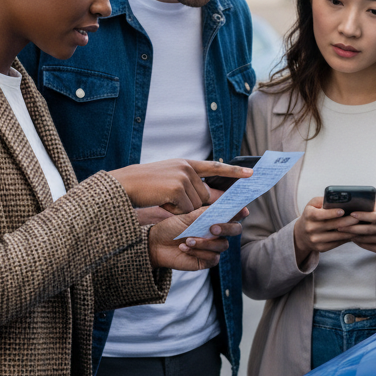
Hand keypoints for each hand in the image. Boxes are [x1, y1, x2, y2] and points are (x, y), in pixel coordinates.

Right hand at [110, 159, 252, 214]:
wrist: (125, 184)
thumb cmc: (146, 185)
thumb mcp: (170, 179)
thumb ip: (191, 185)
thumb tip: (215, 199)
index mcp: (186, 163)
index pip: (215, 167)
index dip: (234, 171)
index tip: (251, 174)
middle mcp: (187, 168)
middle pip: (205, 195)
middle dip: (194, 204)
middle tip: (174, 200)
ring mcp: (183, 177)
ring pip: (196, 204)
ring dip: (181, 209)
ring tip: (164, 199)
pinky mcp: (177, 189)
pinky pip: (185, 209)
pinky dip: (174, 211)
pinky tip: (162, 203)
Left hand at [147, 207, 247, 270]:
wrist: (156, 244)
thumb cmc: (172, 227)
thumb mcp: (189, 216)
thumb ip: (207, 212)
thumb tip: (225, 204)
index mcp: (215, 218)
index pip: (233, 214)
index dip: (240, 212)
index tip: (243, 210)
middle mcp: (218, 233)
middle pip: (235, 230)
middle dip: (226, 228)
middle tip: (212, 228)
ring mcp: (214, 247)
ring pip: (222, 245)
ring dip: (205, 243)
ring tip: (188, 240)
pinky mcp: (207, 260)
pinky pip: (213, 257)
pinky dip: (198, 252)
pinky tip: (184, 247)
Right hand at [293, 196, 358, 265]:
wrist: (301, 234)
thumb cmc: (311, 215)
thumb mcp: (312, 205)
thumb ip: (323, 200)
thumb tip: (338, 199)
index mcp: (308, 215)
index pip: (321, 214)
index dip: (332, 213)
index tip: (343, 210)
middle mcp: (310, 228)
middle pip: (333, 225)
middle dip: (348, 221)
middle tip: (358, 217)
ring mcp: (315, 240)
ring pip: (337, 235)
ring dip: (350, 231)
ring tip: (360, 226)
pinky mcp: (321, 248)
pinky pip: (337, 243)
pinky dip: (347, 238)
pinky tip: (354, 234)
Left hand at [348, 200, 375, 253]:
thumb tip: (365, 204)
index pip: (375, 217)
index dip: (363, 216)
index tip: (351, 214)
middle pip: (368, 229)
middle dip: (352, 228)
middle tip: (339, 226)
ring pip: (367, 239)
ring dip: (353, 236)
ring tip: (343, 232)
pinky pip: (369, 246)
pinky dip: (359, 243)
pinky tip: (352, 238)